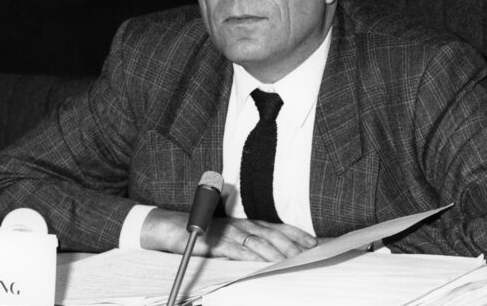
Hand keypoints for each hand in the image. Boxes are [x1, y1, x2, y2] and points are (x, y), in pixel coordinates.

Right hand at [140, 208, 316, 261]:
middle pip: (271, 234)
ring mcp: (229, 233)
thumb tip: (272, 256)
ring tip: (289, 260)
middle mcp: (241, 225)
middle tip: (306, 254)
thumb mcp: (231, 239)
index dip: (296, 234)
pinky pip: (235, 250)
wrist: (174, 229)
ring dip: (274, 251)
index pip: (277, 227)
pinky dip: (249, 256)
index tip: (312, 242)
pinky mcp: (215, 243)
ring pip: (257, 242)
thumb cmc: (205, 235)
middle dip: (291, 244)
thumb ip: (249, 245)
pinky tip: (259, 263)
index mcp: (247, 224)